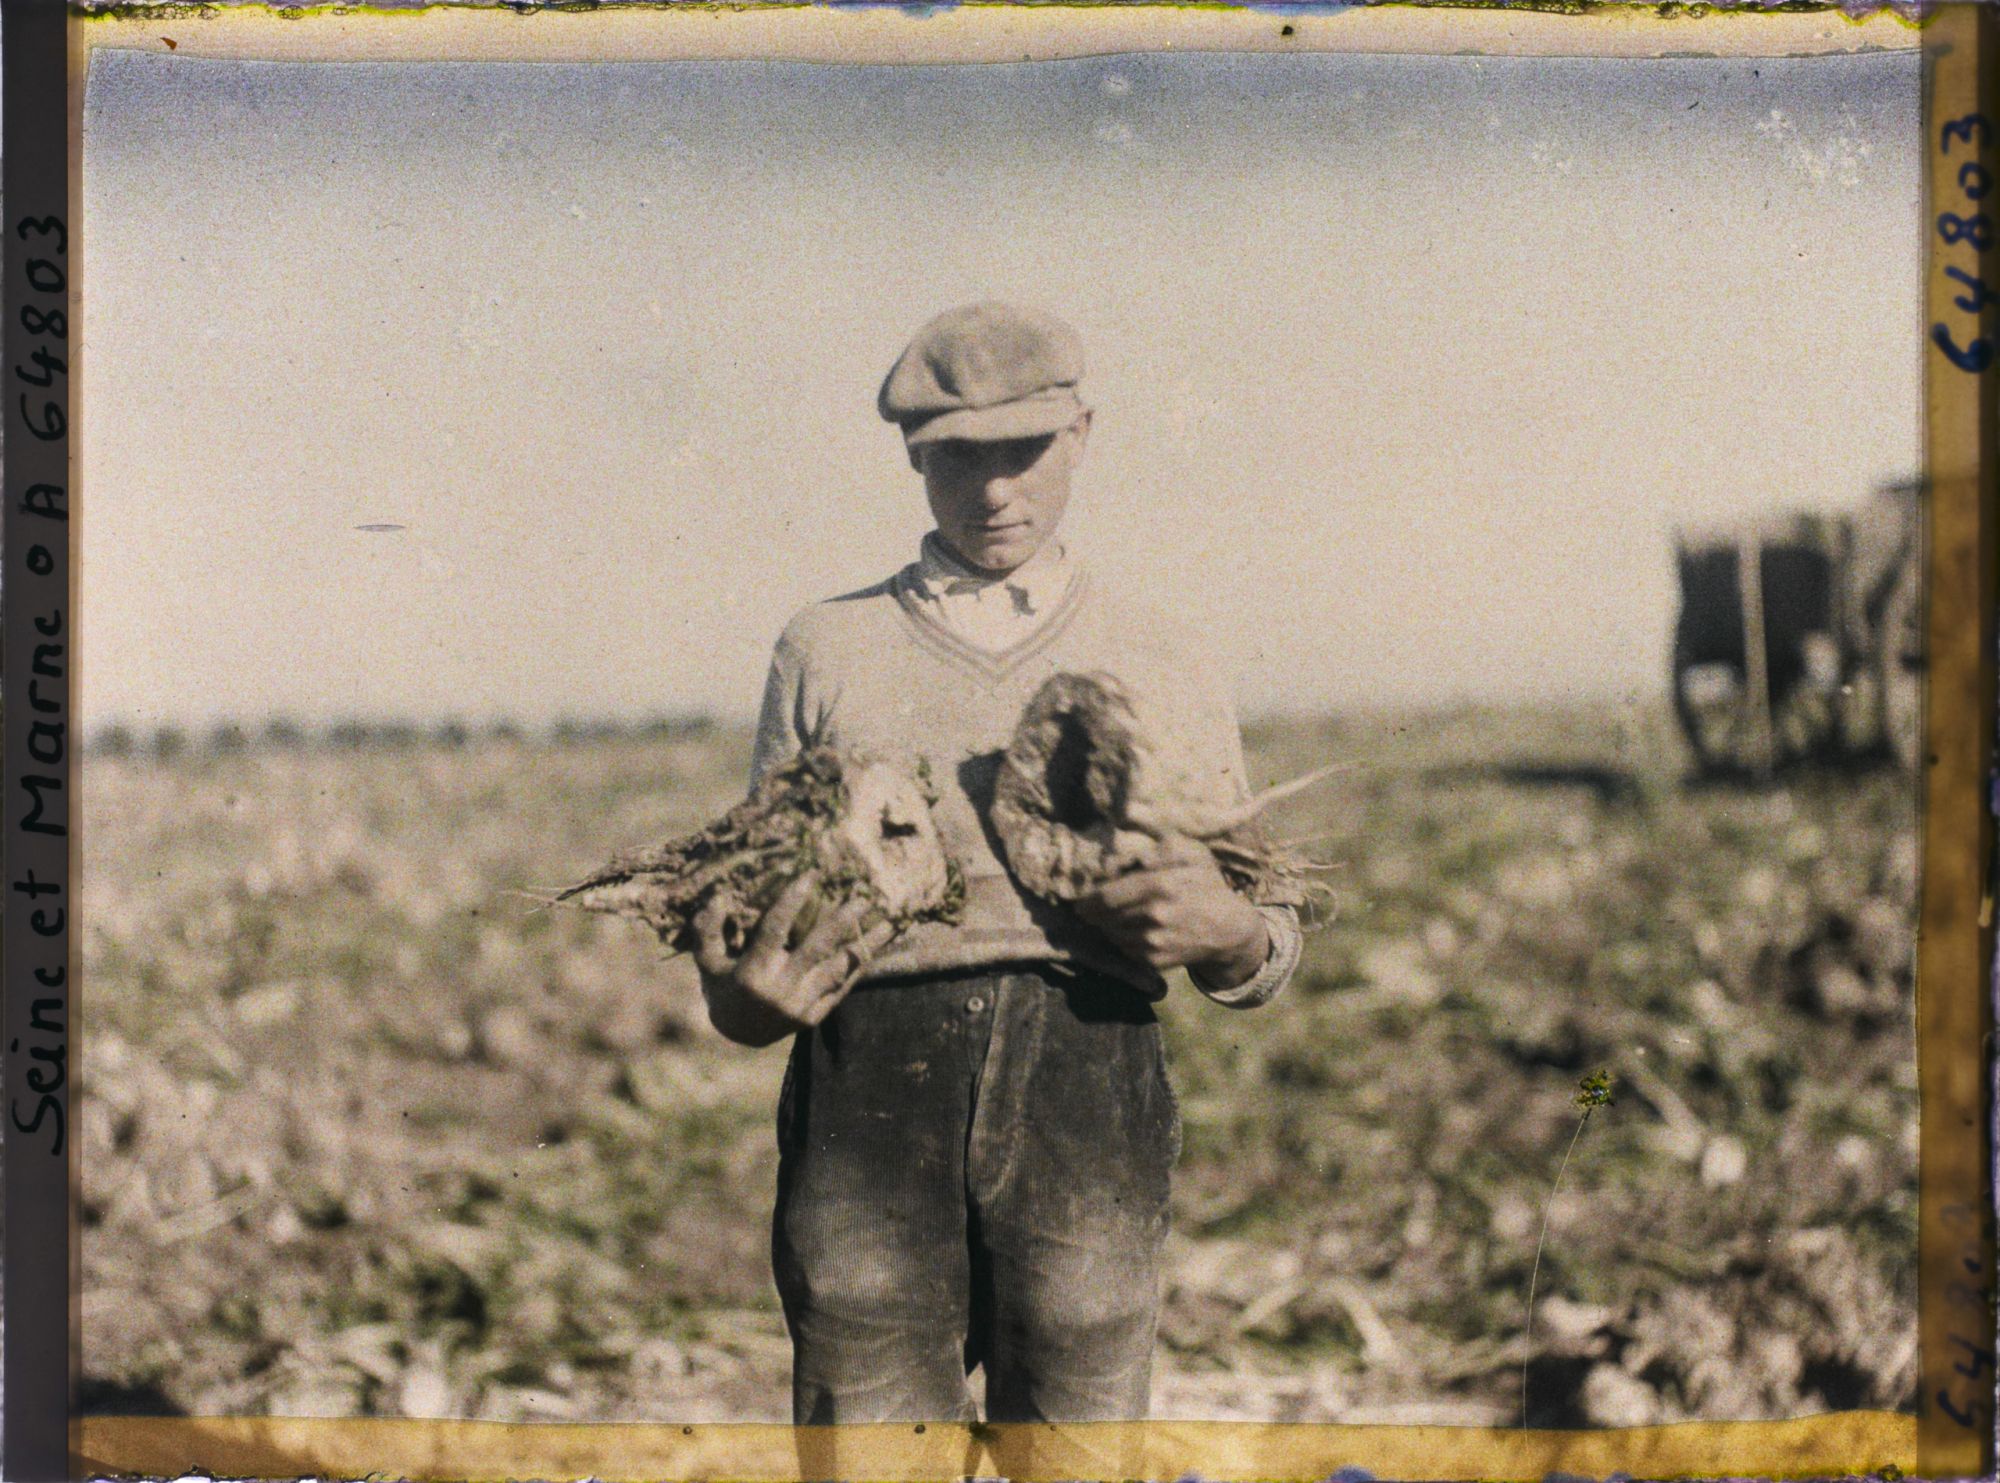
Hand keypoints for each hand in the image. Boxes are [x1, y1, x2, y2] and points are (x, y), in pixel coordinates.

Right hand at [692, 871, 897, 1045]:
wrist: (737, 1037)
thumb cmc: (723, 989)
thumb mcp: (708, 962)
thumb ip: (708, 931)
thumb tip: (718, 897)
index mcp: (753, 971)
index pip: (774, 929)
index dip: (791, 900)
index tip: (811, 874)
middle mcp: (780, 989)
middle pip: (815, 948)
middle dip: (841, 921)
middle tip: (862, 897)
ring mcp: (800, 1005)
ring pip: (838, 969)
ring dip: (864, 945)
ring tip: (888, 922)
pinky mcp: (814, 1017)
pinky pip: (841, 988)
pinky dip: (859, 967)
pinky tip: (876, 947)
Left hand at [1073, 835, 1268, 985]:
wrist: (1228, 928)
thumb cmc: (1206, 885)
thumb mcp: (1192, 854)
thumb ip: (1163, 848)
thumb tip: (1137, 857)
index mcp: (1160, 884)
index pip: (1107, 895)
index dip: (1087, 900)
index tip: (1080, 901)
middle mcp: (1154, 915)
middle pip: (1104, 917)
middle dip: (1094, 914)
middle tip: (1090, 910)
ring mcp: (1154, 942)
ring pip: (1112, 934)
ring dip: (1109, 927)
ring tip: (1117, 918)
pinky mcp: (1156, 962)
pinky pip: (1125, 950)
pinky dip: (1124, 942)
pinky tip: (1134, 932)